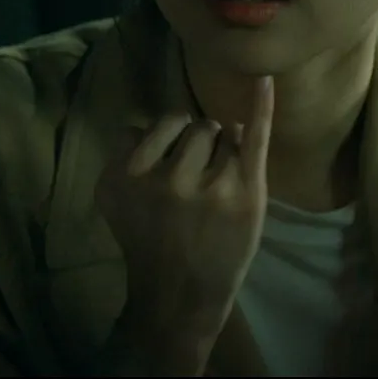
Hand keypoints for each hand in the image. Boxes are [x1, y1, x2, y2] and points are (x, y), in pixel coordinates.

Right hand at [94, 75, 272, 375]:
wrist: (180, 298)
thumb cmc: (149, 245)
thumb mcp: (112, 201)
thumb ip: (120, 156)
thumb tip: (148, 122)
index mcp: (127, 176)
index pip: (154, 127)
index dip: (165, 145)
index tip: (167, 171)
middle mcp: (166, 178)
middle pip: (192, 128)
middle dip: (197, 147)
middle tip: (198, 186)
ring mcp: (209, 185)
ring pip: (222, 133)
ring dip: (223, 151)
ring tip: (218, 188)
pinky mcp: (246, 194)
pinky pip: (253, 137)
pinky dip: (260, 105)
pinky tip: (264, 80)